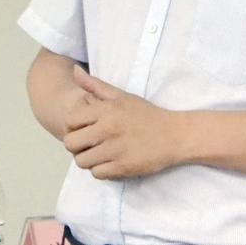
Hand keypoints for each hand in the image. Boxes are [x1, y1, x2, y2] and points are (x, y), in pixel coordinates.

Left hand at [64, 65, 181, 179]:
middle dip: (77, 144)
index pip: (70, 120)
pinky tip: (111, 161)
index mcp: (107, 110)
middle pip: (71, 143)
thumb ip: (96, 85)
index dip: (74, 125)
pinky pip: (96, 174)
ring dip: (88, 159)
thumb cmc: (147, 114)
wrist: (175, 135)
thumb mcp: (122, 96)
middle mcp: (109, 129)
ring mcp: (115, 150)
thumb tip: (74, 70)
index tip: (85, 127)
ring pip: (82, 161)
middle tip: (90, 143)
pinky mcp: (123, 168)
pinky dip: (101, 170)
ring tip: (100, 153)